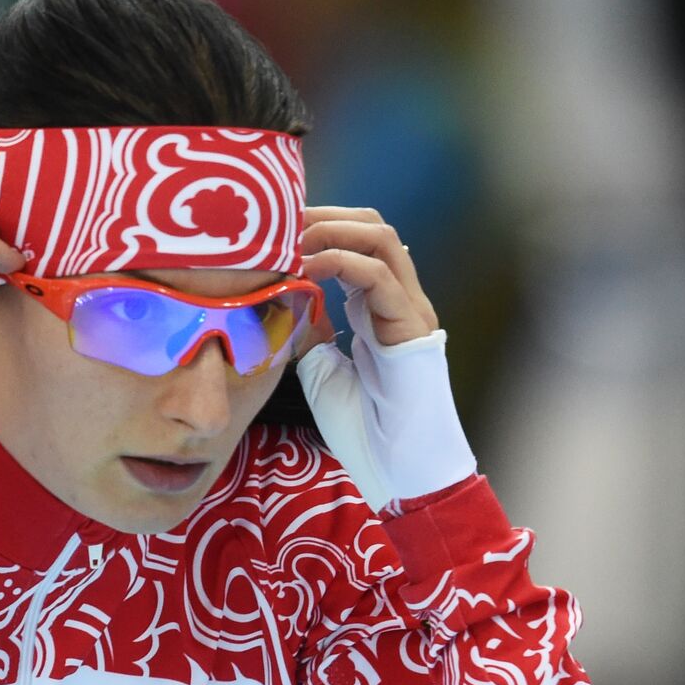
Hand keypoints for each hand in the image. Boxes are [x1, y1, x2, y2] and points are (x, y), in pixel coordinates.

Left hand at [294, 206, 475, 511]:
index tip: (272, 228)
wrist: (399, 468)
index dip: (317, 226)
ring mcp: (410, 310)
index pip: (356, 242)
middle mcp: (400, 300)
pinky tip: (305, 269)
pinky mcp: (412, 328)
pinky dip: (340, 263)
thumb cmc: (364, 428)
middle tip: (278, 222)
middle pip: (372, 227)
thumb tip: (283, 305)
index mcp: (380, 307)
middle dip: (325, 216)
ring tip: (288, 239)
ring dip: (331, 230)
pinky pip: (379, 277)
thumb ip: (308, 333)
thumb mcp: (320, 371)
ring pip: (381, 239)